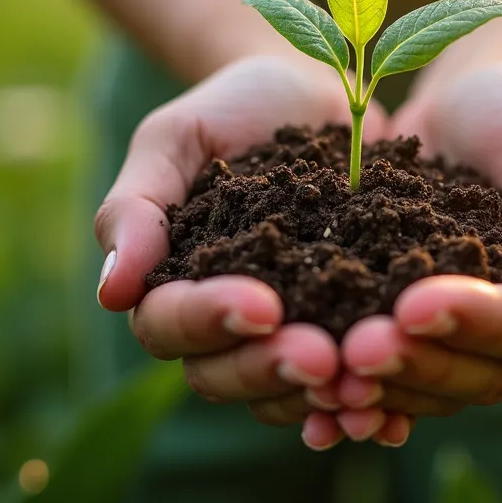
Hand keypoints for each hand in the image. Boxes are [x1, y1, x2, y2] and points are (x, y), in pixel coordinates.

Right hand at [94, 56, 388, 436]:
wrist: (317, 93)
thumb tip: (111, 293)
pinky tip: (391, 409)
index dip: (209, 321)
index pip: (167, 323)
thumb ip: (136, 206)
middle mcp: (219, 324)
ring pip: (280, 393)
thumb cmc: (233, 108)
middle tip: (320, 356)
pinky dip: (364, 404)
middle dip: (268, 368)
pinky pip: (342, 385)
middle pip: (222, 375)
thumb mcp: (176, 137)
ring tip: (360, 382)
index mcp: (169, 283)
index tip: (260, 305)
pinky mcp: (341, 332)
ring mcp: (282, 335)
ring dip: (316, 395)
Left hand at [327, 62, 501, 441]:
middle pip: (486, 376)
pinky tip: (317, 404)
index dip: (480, 323)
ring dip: (386, 389)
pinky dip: (362, 400)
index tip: (417, 303)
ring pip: (437, 391)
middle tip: (359, 347)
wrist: (458, 109)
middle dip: (421, 364)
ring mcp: (472, 344)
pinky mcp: (419, 339)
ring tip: (331, 372)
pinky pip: (396, 385)